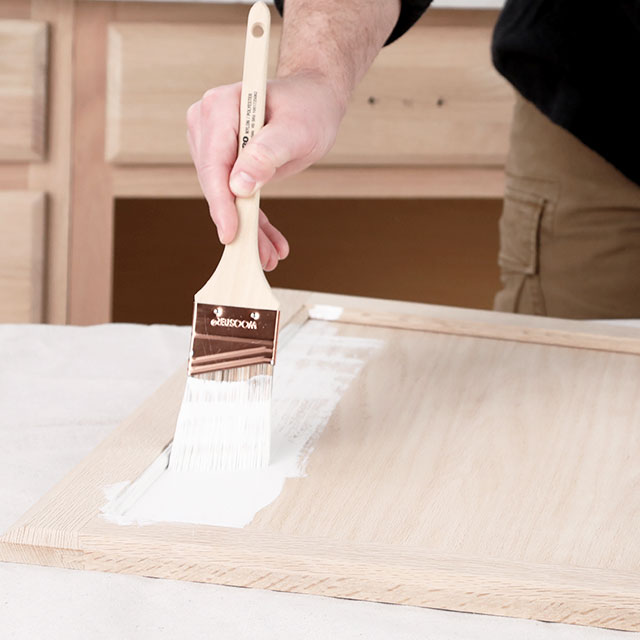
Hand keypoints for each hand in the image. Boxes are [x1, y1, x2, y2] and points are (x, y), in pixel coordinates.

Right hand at [186, 72, 345, 270]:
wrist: (314, 100)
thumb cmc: (308, 107)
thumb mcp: (296, 130)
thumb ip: (268, 153)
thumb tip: (238, 186)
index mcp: (220, 107)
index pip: (214, 162)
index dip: (222, 202)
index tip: (231, 233)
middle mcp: (208, 124)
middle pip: (216, 184)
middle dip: (238, 222)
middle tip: (260, 256)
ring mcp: (213, 143)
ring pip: (225, 196)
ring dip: (247, 228)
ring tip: (268, 255)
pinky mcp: (224, 161)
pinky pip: (235, 196)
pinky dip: (253, 221)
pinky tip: (268, 243)